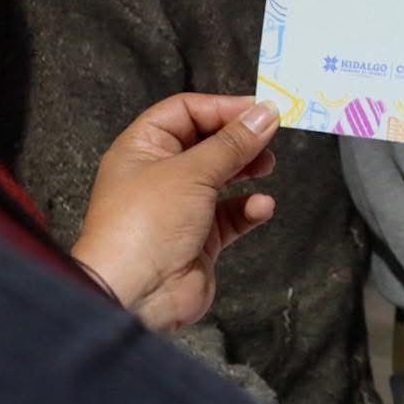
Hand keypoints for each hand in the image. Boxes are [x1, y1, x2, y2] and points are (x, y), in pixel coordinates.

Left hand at [71, 95, 279, 331]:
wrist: (134, 296)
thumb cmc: (145, 225)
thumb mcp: (191, 172)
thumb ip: (233, 142)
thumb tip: (266, 114)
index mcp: (142, 149)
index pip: (185, 112)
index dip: (221, 107)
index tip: (260, 110)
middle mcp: (159, 175)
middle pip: (207, 142)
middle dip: (239, 139)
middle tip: (269, 137)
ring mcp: (180, 207)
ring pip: (222, 176)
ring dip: (247, 169)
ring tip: (267, 167)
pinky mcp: (200, 237)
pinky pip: (231, 215)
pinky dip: (248, 209)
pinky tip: (260, 207)